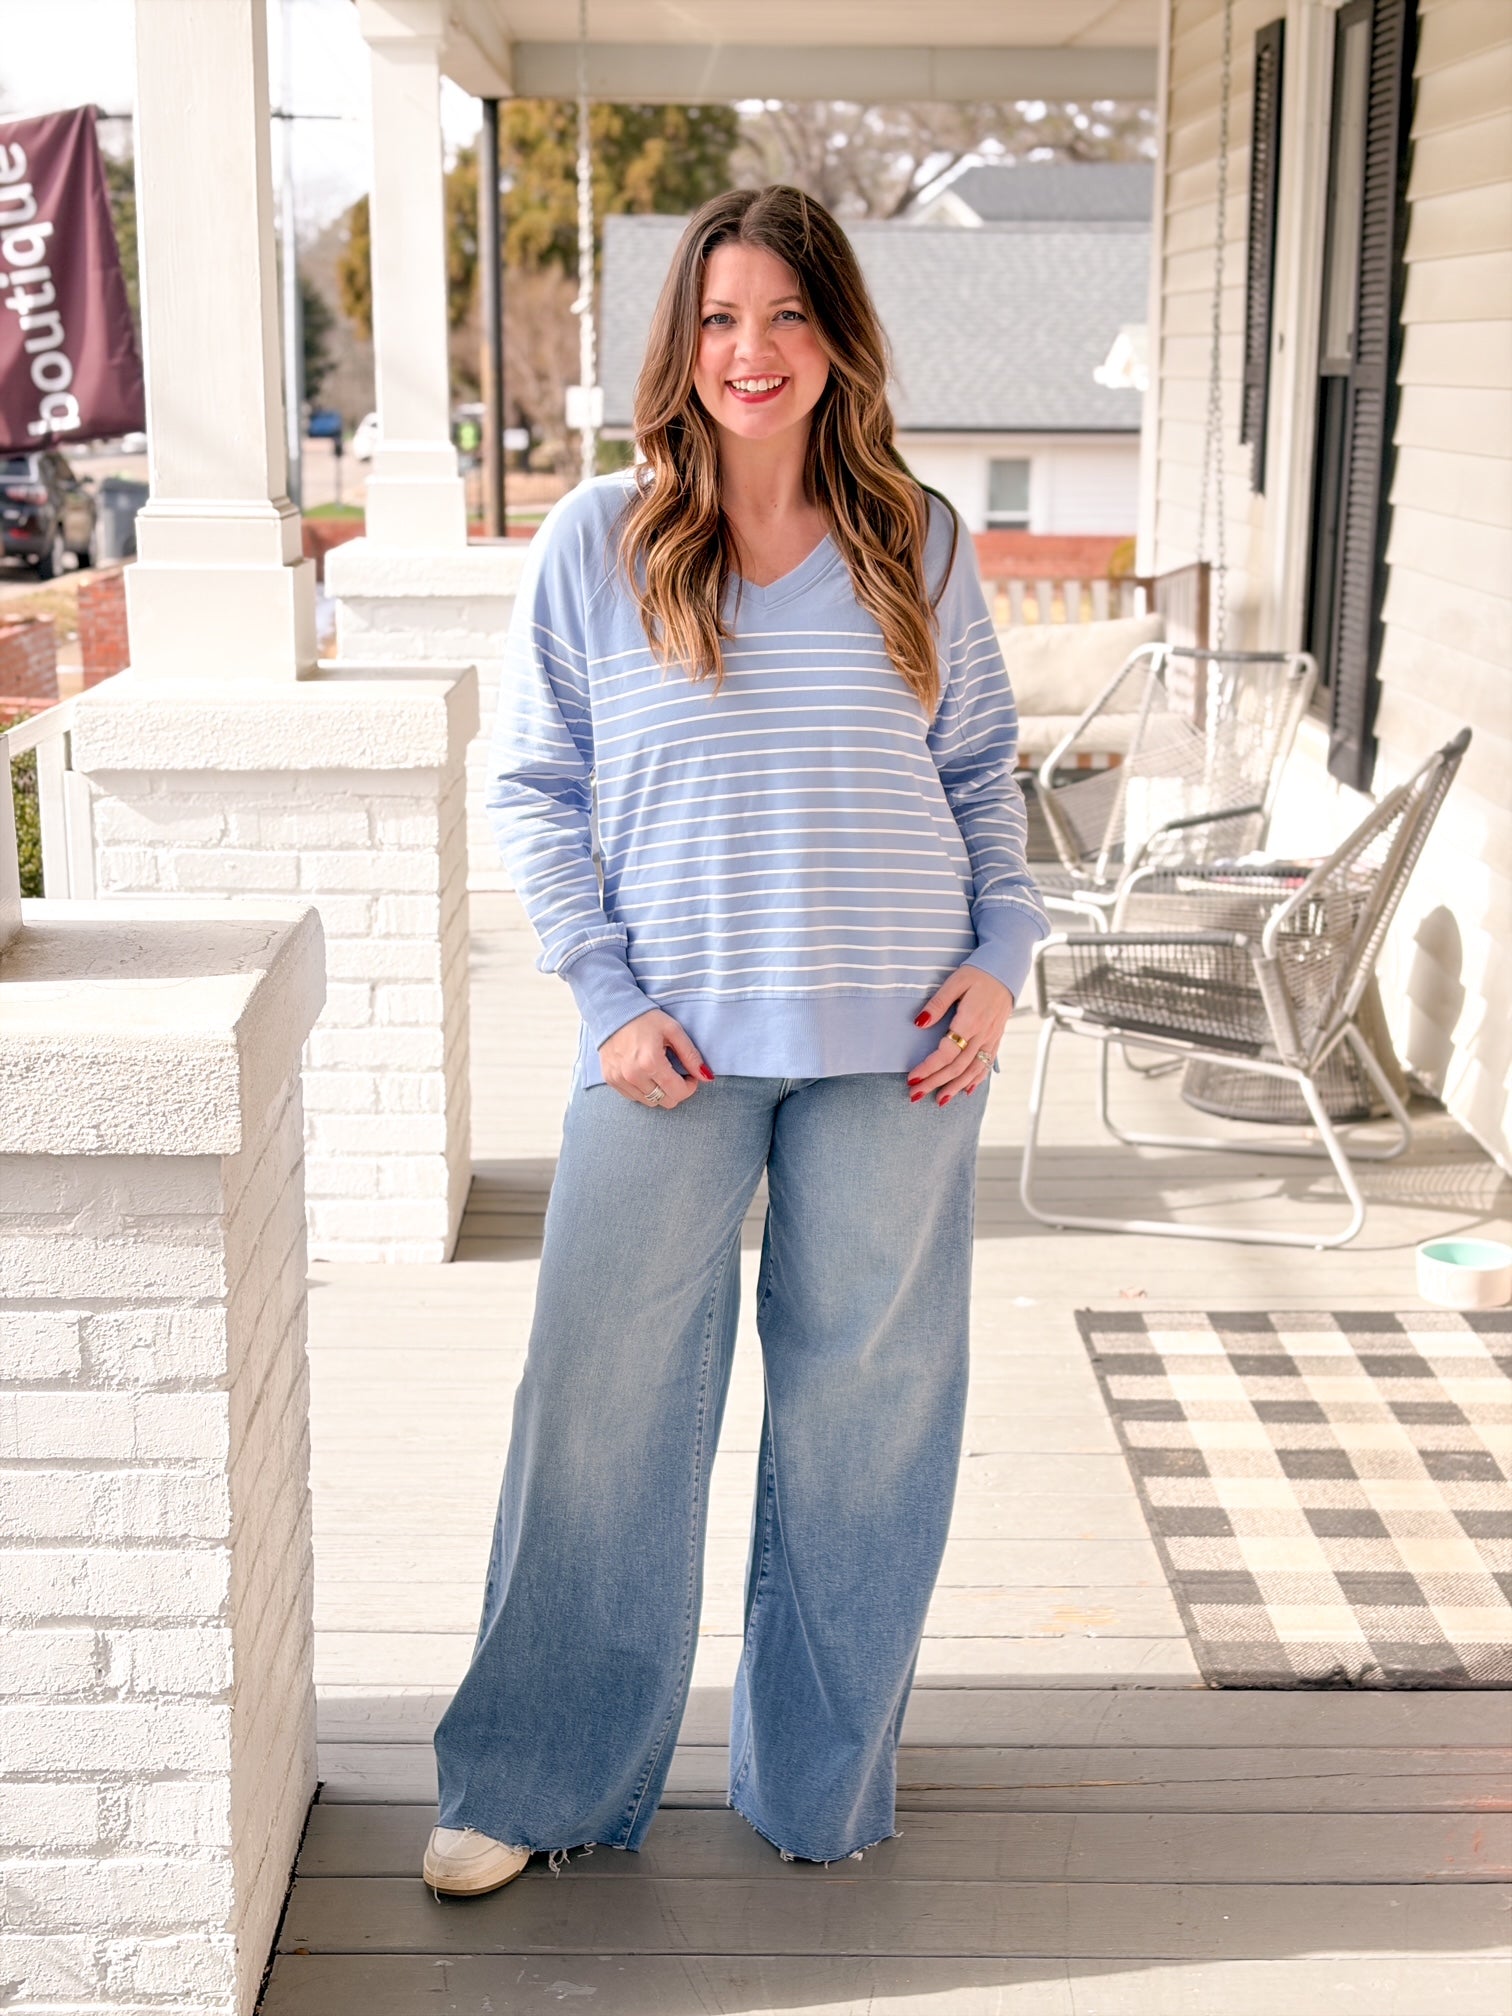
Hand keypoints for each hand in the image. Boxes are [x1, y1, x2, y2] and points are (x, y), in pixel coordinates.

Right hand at [599, 1008, 712, 1108]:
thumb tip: (706, 1077)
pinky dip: (643, 1090)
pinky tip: (644, 1072)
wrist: (612, 1011)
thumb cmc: (645, 1018)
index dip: (690, 1086)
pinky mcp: (611, 1080)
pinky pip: (634, 1097)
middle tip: (675, 1073)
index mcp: (651, 1062)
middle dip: (676, 1090)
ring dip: (659, 1091)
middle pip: (666, 1102)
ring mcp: (619, 1079)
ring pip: (650, 1102)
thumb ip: (691, 1055)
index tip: (689, 1075)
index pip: (678, 1092)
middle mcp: (633, 1075)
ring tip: (658, 1071)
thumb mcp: (673, 1031)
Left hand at [908, 966, 1013, 1106]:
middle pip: (957, 1067)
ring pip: (973, 1070)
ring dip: (955, 1087)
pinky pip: (986, 1064)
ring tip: (939, 1100)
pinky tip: (966, 1090)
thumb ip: (937, 1004)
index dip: (928, 1068)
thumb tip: (919, 1023)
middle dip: (935, 1083)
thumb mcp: (955, 982)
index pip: (946, 1053)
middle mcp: (982, 1034)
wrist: (1006, 969)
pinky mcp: (996, 1038)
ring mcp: (991, 1038)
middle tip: (915, 1094)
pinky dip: (976, 1079)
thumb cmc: (978, 973)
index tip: (911, 1078)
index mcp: (970, 1021)